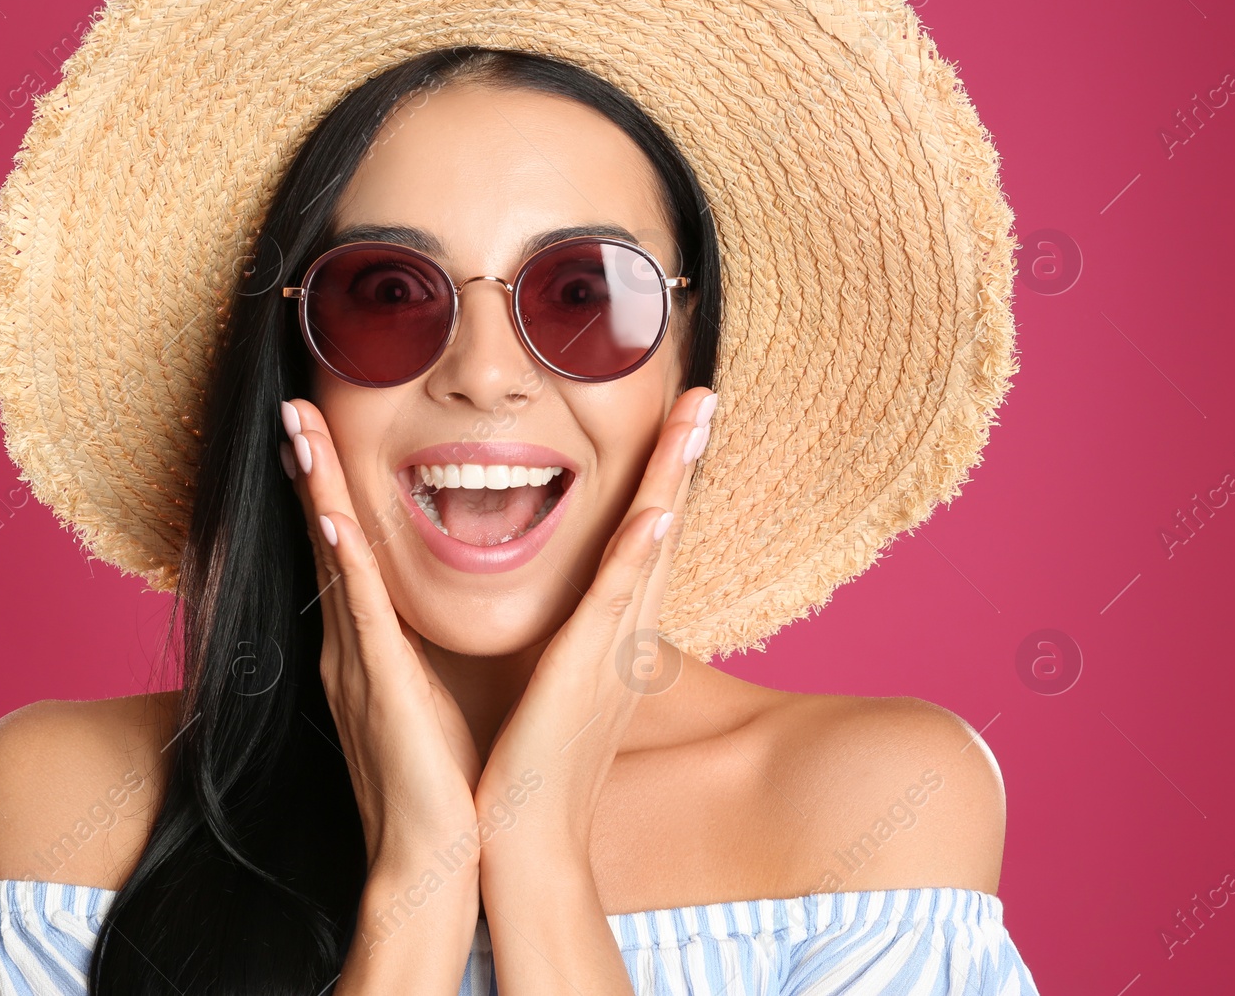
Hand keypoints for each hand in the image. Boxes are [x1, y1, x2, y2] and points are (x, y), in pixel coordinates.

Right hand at [279, 399, 482, 873]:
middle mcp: (348, 646)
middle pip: (325, 539)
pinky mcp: (378, 690)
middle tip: (295, 405)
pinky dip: (345, 562)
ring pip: (334, 560)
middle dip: (310, 469)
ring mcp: (356, 665)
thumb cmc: (436, 782)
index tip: (319, 430)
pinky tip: (332, 516)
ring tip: (301, 430)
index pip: (343, 550)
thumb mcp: (423, 696)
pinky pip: (361, 614)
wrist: (428, 862)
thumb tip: (419, 612)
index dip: (328, 487)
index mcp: (364, 646)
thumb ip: (411, 650)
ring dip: (318, 491)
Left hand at [473, 387, 716, 867]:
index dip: (665, 480)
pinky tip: (657, 510)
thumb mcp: (556, 685)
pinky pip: (615, 604)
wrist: (526, 840)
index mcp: (612, 637)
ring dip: (673, 480)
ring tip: (695, 417)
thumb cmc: (532, 768)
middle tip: (707, 394)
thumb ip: (568, 640)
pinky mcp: (583, 674)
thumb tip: (567, 609)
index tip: (677, 424)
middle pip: (664, 531)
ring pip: (650, 549)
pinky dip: (639, 555)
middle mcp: (624, 637)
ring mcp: (611, 653)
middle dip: (684, 460)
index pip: (645, 543)